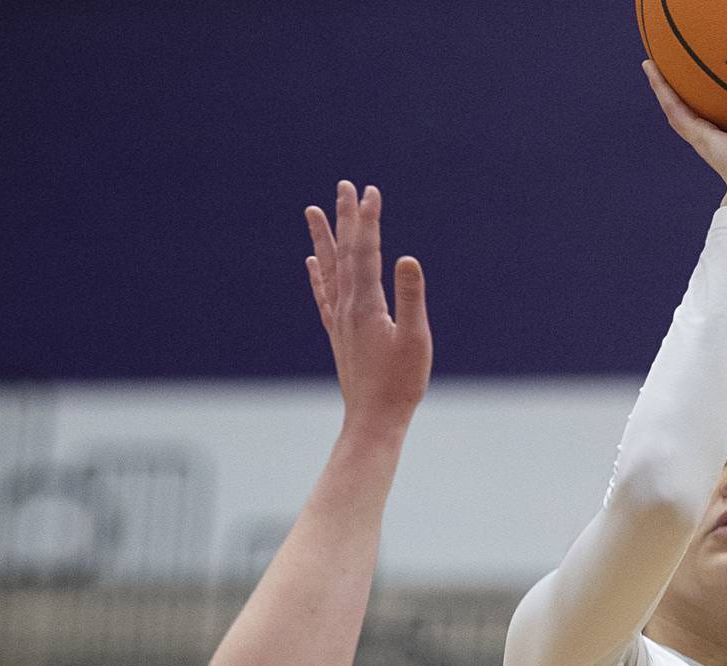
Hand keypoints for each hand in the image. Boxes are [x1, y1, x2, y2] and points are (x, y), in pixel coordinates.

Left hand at [306, 183, 431, 434]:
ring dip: (324, 238)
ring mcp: (339, 320)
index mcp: (366, 304)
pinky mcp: (339, 334)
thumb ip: (411, 298)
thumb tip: (407, 259)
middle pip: (345, 252)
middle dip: (346, 218)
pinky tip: (311, 262)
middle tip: (344, 186)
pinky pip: (324, 296)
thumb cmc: (400, 384)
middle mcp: (347, 307)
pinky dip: (317, 275)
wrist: (373, 419)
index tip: (371, 191)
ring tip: (313, 210)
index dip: (369, 220)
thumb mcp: (415, 340)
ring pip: (330, 269)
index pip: (366, 251)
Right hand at [643, 60, 726, 234]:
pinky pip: (677, 109)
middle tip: (684, 68)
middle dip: (693, 91)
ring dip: (666, 85)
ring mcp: (707, 140)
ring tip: (653, 61)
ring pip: (682, 107)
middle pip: (704, 111)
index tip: (725, 89)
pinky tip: (650, 66)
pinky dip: (662, 88)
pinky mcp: (700, 138)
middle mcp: (722, 142)